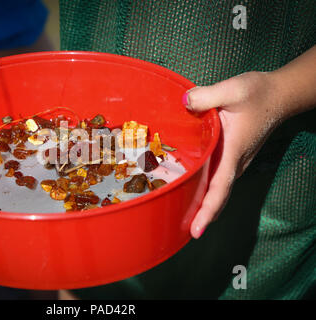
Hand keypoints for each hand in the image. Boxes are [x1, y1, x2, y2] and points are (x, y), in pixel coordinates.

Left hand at [183, 71, 287, 238]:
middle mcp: (234, 162)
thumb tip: (183, 103)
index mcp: (233, 152)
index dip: (208, 211)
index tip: (196, 231)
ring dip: (200, 204)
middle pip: (216, 196)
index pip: (220, 188)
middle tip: (176, 230)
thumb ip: (206, 96)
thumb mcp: (233, 89)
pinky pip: (216, 178)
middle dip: (198, 215)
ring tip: (178, 215)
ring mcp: (234, 161)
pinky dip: (204, 189)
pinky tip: (188, 188)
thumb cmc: (259, 93)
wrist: (279, 95)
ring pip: (216, 189)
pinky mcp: (232, 156)